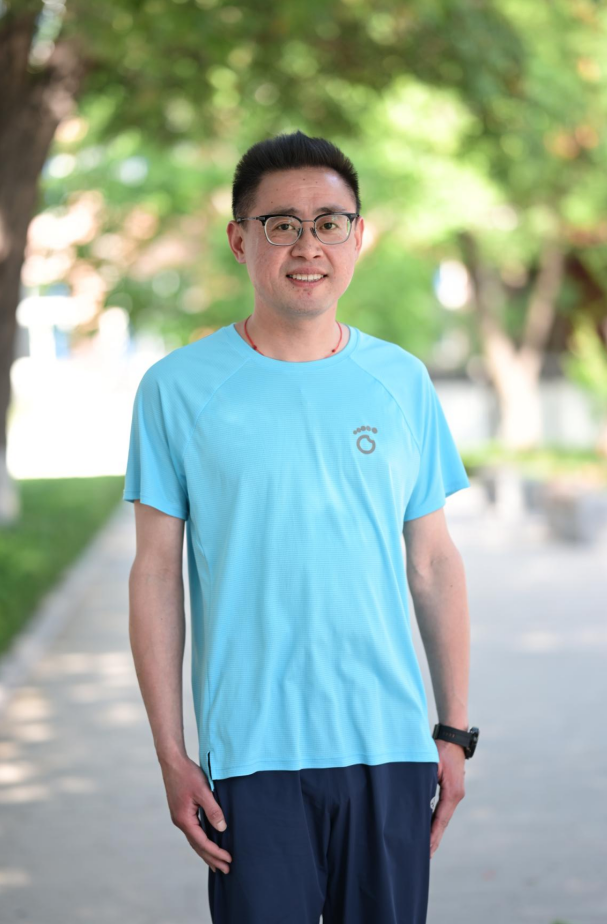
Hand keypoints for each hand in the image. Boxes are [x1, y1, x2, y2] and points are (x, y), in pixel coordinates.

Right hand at [159, 752, 232, 873]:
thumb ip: (213, 810)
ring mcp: (180, 817)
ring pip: (194, 840)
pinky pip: (193, 832)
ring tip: (217, 864)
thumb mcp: (203, 791)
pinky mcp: (181, 812)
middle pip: (197, 846)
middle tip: (225, 870)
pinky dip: (202, 841)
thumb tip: (222, 828)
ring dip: (206, 852)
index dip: (216, 853)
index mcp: (184, 820)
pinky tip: (208, 843)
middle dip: (211, 859)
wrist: (172, 762)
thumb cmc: (188, 775)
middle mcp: (180, 822)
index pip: (202, 843)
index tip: (229, 860)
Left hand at [430, 740, 465, 859]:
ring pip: (443, 817)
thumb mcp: (431, 764)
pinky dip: (436, 821)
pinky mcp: (452, 789)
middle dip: (434, 839)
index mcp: (452, 792)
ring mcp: (456, 793)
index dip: (432, 836)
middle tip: (424, 858)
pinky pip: (443, 809)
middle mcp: (456, 795)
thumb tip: (416, 802)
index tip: (425, 850)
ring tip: (426, 848)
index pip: (440, 820)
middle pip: (443, 823)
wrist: (454, 736)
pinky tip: (428, 827)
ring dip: (435, 831)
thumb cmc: (440, 748)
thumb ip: (424, 782)